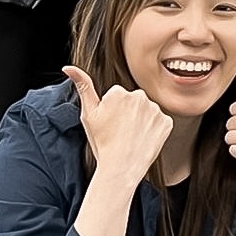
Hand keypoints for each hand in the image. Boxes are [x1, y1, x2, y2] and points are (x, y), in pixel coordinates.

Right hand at [63, 65, 170, 188]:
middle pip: (133, 102)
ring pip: (147, 112)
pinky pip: (159, 122)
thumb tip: (68, 68)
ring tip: (131, 137)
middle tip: (120, 132)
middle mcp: (139, 96)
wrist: (121, 167)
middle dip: (128, 114)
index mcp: (119, 92)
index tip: (110, 124)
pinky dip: (154, 130)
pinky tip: (144, 140)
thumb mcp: (88, 114)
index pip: (117, 97)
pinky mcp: (167, 122)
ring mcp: (155, 109)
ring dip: (141, 121)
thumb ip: (82, 86)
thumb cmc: (102, 142)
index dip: (112, 112)